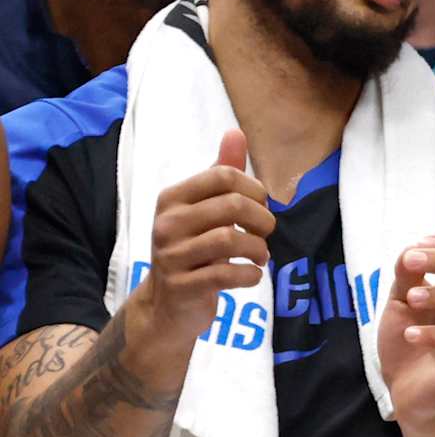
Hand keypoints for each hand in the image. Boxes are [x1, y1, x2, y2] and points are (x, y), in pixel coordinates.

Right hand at [136, 128, 272, 346]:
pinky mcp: (182, 286)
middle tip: (266, 233)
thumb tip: (235, 132)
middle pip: (233, 206)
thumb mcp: (205, 209)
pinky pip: (227, 274)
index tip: (261, 206)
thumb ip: (221, 173)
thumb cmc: (194, 248)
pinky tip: (251, 274)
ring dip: (259, 249)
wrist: (167, 304)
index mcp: (173, 198)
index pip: (224, 176)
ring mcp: (171, 256)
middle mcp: (167, 223)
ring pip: (231, 239)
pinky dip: (250, 275)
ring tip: (260, 255)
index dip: (255, 190)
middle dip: (263, 220)